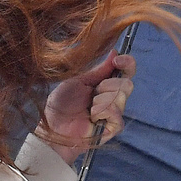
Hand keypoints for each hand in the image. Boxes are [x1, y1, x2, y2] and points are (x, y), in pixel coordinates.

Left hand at [36, 50, 135, 164]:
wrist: (53, 125)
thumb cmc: (62, 104)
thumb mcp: (79, 81)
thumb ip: (99, 69)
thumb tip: (115, 52)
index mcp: (105, 84)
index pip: (126, 72)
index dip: (127, 64)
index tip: (118, 60)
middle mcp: (113, 98)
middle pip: (127, 84)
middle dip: (108, 85)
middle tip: (93, 93)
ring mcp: (114, 113)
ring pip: (120, 98)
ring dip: (101, 100)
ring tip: (89, 108)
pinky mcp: (112, 128)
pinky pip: (116, 114)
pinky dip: (102, 112)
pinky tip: (92, 117)